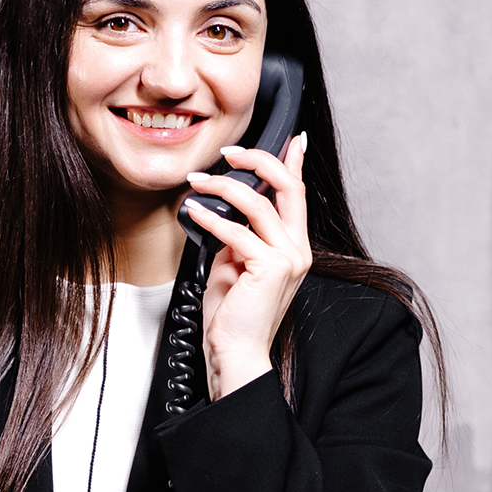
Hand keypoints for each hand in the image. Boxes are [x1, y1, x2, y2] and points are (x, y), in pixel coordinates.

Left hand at [181, 132, 312, 398]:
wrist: (235, 353)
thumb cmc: (233, 316)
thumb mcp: (234, 265)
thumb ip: (238, 237)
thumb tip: (225, 210)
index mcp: (295, 248)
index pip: (297, 196)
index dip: (293, 163)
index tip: (292, 139)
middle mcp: (298, 250)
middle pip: (288, 188)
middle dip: (259, 160)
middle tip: (229, 150)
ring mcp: (288, 259)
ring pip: (259, 204)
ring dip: (223, 186)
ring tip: (197, 179)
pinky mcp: (270, 268)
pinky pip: (236, 231)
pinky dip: (211, 216)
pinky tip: (193, 210)